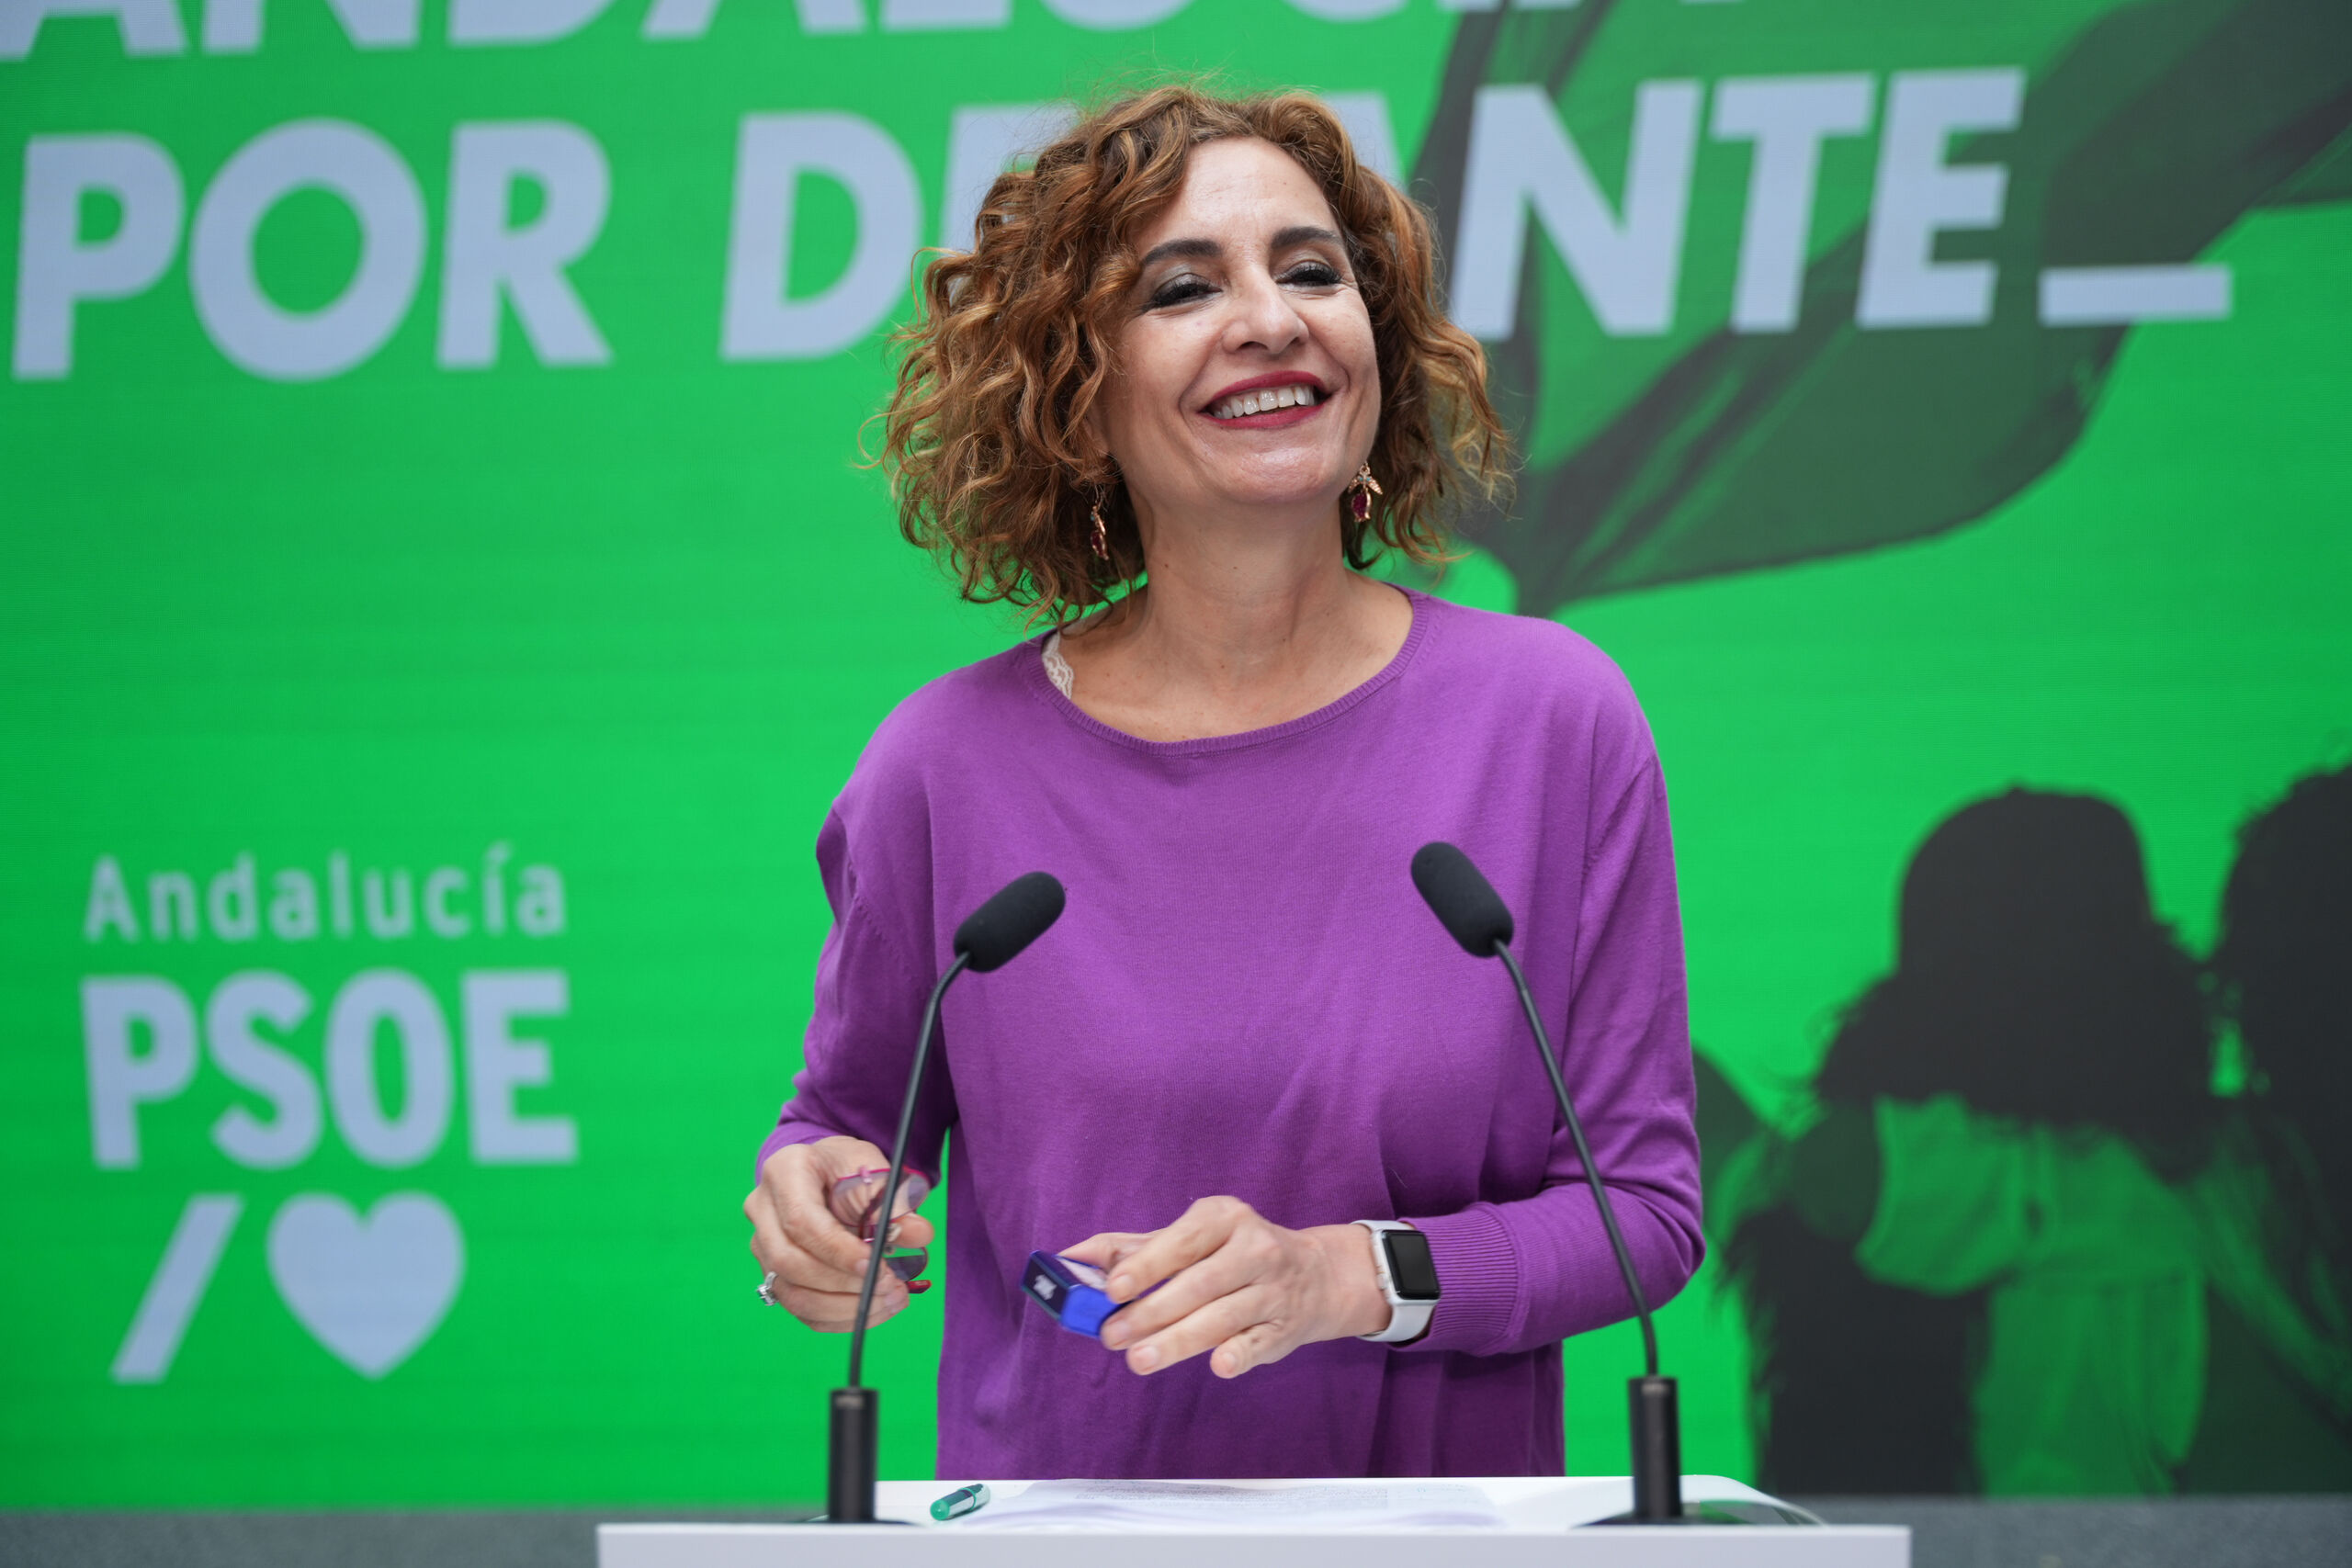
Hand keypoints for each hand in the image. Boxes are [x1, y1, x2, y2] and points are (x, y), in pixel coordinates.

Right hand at [744, 1136, 935, 1331]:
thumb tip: (919, 1233)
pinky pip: (801, 1310)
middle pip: (788, 1262)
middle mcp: (762, 1211)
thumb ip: (895, 1201)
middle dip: (842, 1284)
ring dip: (844, 1308)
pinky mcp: (774, 1275)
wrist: (827, 1174)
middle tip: (890, 1287)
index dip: (838, 1251)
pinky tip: (874, 1308)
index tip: (877, 1265)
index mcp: (784, 1172)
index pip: (801, 1221)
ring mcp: (763, 1247)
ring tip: (890, 1300)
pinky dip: (840, 1317)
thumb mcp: (875, 1169)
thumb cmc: (849, 1169)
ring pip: (791, 1294)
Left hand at [1061, 1196, 1392, 1378]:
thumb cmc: (1232, 1254)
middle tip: (1112, 1336)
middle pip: (1198, 1285)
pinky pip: (1259, 1342)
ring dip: (1178, 1341)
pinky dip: (1239, 1353)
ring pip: (1222, 1317)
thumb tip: (1071, 1256)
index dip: (1146, 1265)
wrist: (1315, 1276)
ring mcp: (1274, 1290)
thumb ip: (1131, 1248)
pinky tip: (1217, 1365)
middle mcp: (1255, 1248)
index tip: (1113, 1289)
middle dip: (1152, 1313)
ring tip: (1139, 1359)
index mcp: (1225, 1218)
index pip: (1182, 1242)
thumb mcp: (1189, 1239)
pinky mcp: (1285, 1328)